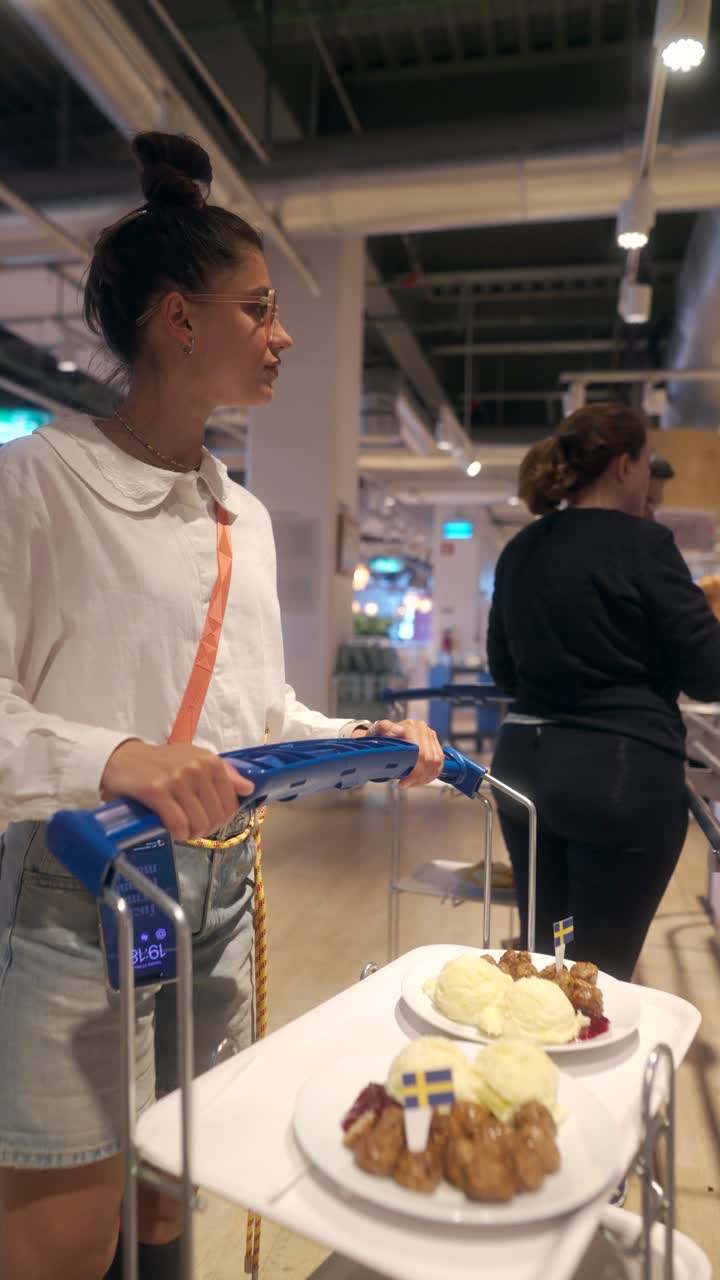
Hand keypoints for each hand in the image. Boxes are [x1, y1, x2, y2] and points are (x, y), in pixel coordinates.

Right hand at [100, 740, 254, 841]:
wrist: (124, 758)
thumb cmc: (163, 762)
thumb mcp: (196, 760)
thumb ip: (225, 773)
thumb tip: (249, 789)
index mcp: (210, 761)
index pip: (231, 803)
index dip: (223, 818)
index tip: (210, 820)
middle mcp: (196, 769)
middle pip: (215, 816)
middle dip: (206, 828)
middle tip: (193, 828)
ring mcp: (177, 779)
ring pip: (198, 823)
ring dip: (192, 834)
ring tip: (184, 830)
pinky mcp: (157, 791)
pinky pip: (178, 824)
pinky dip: (178, 834)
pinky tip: (174, 831)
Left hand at [363, 718, 444, 787]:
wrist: (385, 735)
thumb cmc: (380, 735)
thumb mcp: (377, 731)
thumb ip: (384, 727)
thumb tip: (394, 730)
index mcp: (411, 726)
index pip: (420, 752)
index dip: (414, 770)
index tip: (403, 782)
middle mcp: (424, 729)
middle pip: (429, 759)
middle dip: (418, 776)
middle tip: (405, 784)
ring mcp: (431, 737)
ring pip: (436, 763)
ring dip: (424, 777)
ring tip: (411, 783)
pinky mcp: (435, 746)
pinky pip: (439, 764)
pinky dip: (430, 775)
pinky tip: (419, 780)